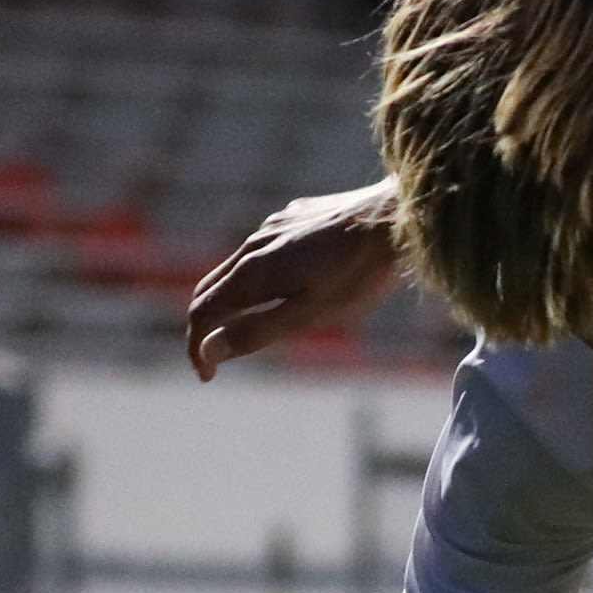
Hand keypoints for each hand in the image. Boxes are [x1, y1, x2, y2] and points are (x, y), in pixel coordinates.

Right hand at [184, 183, 406, 377]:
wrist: (395, 217)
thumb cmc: (357, 274)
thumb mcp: (309, 315)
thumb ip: (257, 332)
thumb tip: (208, 351)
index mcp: (252, 272)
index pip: (203, 312)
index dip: (197, 348)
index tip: (207, 375)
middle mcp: (253, 245)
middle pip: (209, 288)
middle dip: (204, 326)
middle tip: (214, 356)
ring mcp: (273, 226)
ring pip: (235, 266)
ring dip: (228, 298)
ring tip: (242, 324)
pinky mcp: (294, 217)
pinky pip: (261, 248)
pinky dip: (253, 274)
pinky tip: (276, 283)